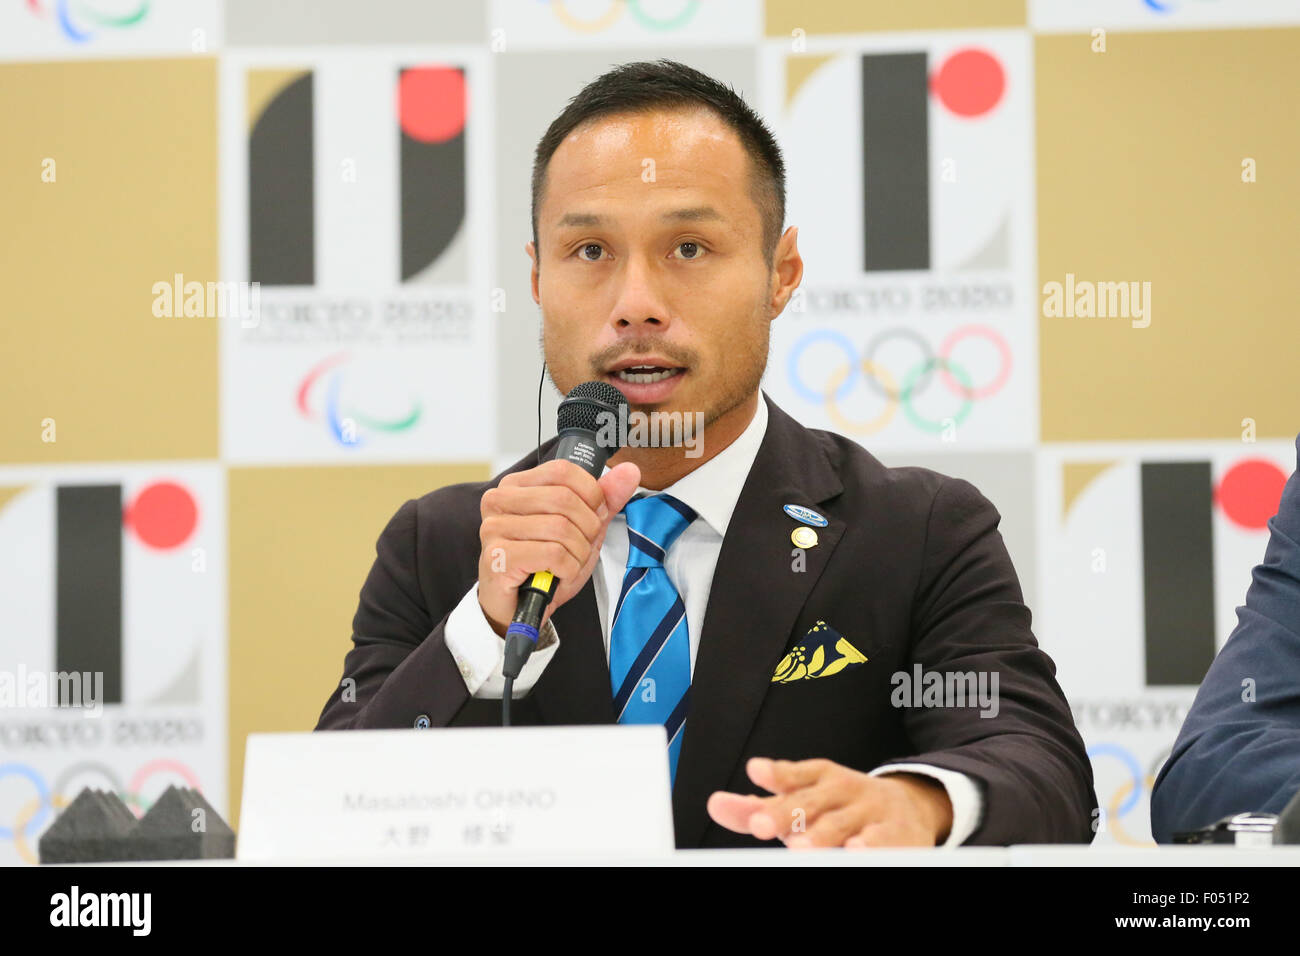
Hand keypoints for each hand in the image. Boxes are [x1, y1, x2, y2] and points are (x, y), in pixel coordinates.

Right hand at [477, 458, 640, 635]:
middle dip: (587, 529)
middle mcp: (499, 501)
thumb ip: (605, 498)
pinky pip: (553, 554)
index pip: (563, 471)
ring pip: (560, 528)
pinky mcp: (497, 557)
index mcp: (516, 486)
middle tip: (581, 547)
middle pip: (564, 499)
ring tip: (568, 564)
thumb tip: (629, 470)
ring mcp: (494, 529)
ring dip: (578, 553)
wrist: (520, 607)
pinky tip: (558, 576)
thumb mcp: (582, 528)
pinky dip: (568, 569)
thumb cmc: (546, 564)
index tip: (593, 516)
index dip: (591, 495)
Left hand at [706, 757, 953, 848]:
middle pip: (811, 802)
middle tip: (761, 825)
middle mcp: (842, 791)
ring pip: (842, 824)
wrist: (908, 808)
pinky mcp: (894, 835)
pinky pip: (880, 841)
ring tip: (800, 848)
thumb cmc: (839, 808)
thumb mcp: (803, 801)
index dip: (776, 774)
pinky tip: (856, 851)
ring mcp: (868, 812)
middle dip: (785, 814)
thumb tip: (716, 804)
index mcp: (819, 779)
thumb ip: (760, 807)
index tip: (755, 770)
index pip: (795, 775)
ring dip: (821, 835)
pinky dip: (869, 846)